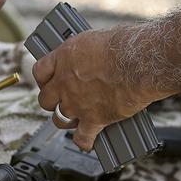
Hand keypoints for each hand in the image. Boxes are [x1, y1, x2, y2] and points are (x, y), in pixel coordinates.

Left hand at [32, 29, 163, 150]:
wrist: (140, 62)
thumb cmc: (125, 46)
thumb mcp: (96, 40)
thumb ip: (85, 54)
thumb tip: (90, 58)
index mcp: (64, 58)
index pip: (40, 71)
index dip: (44, 79)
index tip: (49, 81)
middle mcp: (65, 82)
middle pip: (46, 99)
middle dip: (53, 101)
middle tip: (63, 100)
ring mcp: (77, 103)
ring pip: (60, 120)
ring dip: (67, 120)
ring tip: (76, 118)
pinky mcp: (93, 119)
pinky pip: (82, 138)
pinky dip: (85, 141)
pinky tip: (88, 140)